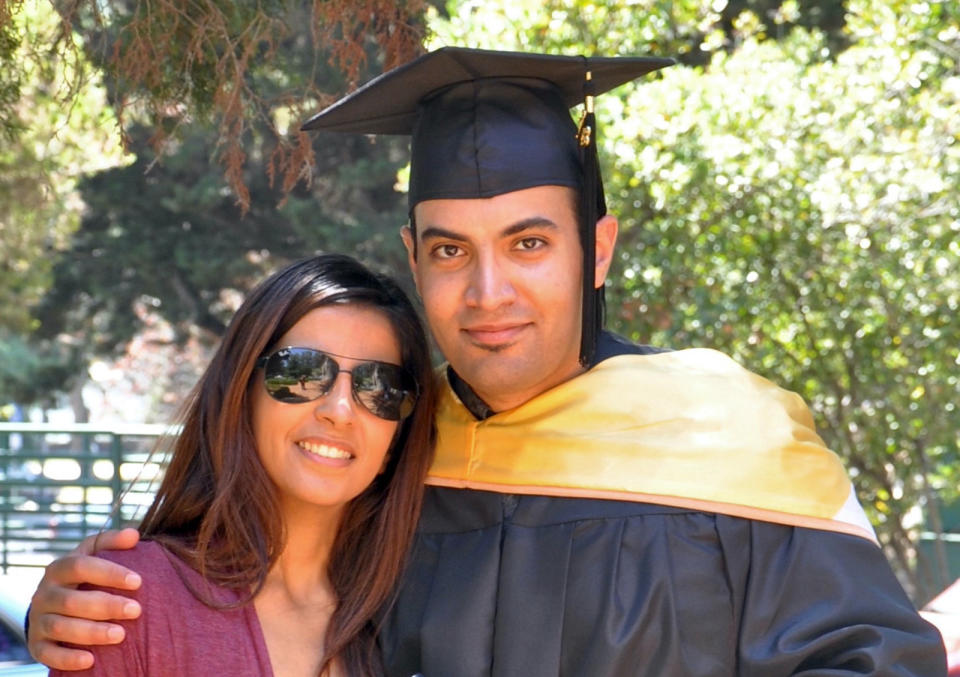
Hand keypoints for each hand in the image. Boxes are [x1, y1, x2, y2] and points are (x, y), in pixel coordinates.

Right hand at [28, 528, 141, 669]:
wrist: (53, 605)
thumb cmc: (83, 577)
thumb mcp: (93, 554)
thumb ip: (112, 543)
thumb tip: (133, 534)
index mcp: (59, 568)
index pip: (81, 566)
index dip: (109, 573)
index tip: (138, 581)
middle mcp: (44, 593)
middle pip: (73, 600)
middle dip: (107, 606)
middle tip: (136, 610)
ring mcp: (38, 620)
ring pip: (61, 627)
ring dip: (92, 632)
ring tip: (121, 635)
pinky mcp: (37, 645)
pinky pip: (48, 654)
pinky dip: (68, 658)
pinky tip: (91, 661)